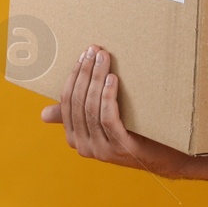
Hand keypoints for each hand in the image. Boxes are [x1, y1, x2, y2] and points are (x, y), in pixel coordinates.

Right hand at [41, 44, 192, 178]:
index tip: (84, 54)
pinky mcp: (120, 149)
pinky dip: (108, 96)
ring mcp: (101, 150)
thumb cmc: (132, 132)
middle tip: (94, 50)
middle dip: (85, 72)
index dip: (74, 76)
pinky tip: (113, 79)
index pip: (67, 102)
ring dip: (97, 79)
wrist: (163, 156)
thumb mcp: (101, 121)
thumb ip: (78, 114)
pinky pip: (108, 118)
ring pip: (92, 108)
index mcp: (75, 138)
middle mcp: (84, 146)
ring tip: (104, 59)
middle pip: (78, 102)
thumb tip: (44, 114)